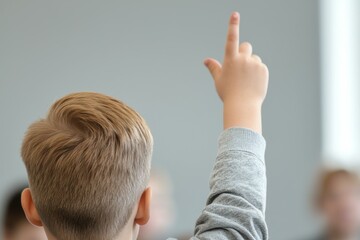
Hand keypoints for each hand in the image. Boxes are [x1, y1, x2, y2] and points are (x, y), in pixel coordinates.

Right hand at [204, 12, 268, 132]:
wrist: (243, 105)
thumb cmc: (228, 93)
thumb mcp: (219, 80)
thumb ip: (214, 68)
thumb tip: (206, 60)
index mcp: (230, 60)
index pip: (231, 39)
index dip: (233, 26)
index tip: (235, 14)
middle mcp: (243, 59)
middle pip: (246, 46)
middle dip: (244, 52)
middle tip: (241, 66)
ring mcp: (254, 64)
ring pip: (254, 58)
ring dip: (251, 65)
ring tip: (247, 80)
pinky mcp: (263, 69)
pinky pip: (260, 66)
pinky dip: (257, 73)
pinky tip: (253, 83)